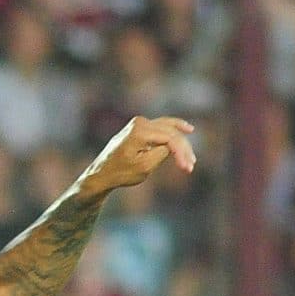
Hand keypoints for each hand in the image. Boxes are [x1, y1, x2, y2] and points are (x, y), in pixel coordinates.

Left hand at [80, 116, 197, 195]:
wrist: (102, 173)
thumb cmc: (121, 172)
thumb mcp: (144, 167)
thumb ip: (162, 154)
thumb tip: (174, 146)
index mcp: (139, 131)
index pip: (170, 138)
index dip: (181, 153)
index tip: (188, 169)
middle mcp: (140, 122)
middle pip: (171, 132)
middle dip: (183, 149)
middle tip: (191, 166)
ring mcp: (139, 123)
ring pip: (168, 128)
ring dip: (181, 141)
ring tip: (191, 155)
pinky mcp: (139, 127)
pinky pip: (162, 127)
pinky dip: (174, 132)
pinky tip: (187, 129)